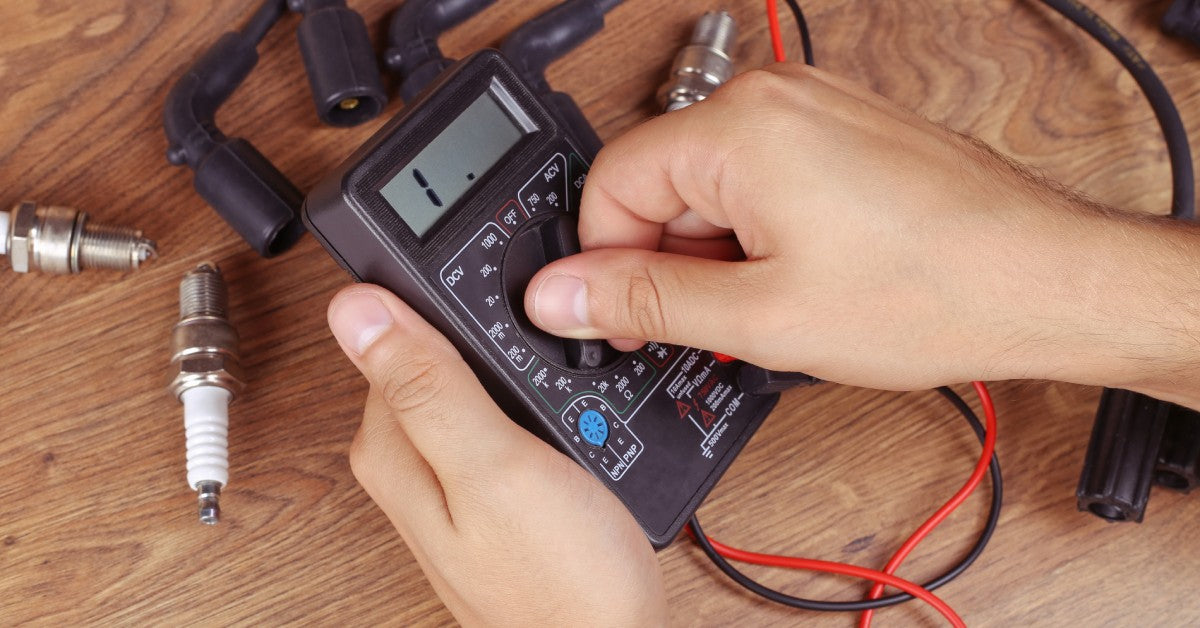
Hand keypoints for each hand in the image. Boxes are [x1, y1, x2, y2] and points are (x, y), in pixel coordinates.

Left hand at [327, 286, 667, 625]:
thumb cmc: (560, 579)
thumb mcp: (494, 466)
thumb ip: (428, 387)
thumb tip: (353, 309)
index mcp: (392, 448)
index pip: (387, 332)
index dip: (442, 299)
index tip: (496, 291)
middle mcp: (410, 464)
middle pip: (430, 357)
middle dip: (483, 336)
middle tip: (544, 336)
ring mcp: (452, 480)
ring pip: (470, 385)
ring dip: (511, 369)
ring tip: (558, 374)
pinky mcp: (492, 492)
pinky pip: (500, 419)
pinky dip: (529, 403)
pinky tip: (562, 412)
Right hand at [525, 63, 1199, 398]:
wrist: (1044, 281)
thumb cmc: (931, 290)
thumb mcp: (759, 316)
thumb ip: (643, 301)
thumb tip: (557, 294)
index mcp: (737, 128)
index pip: (608, 184)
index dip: (604, 264)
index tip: (619, 319)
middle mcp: (770, 98)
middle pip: (658, 182)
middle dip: (666, 262)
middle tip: (707, 325)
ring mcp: (811, 108)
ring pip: (709, 186)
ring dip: (715, 254)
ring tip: (770, 306)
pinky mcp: (839, 130)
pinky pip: (759, 178)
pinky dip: (756, 234)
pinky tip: (796, 279)